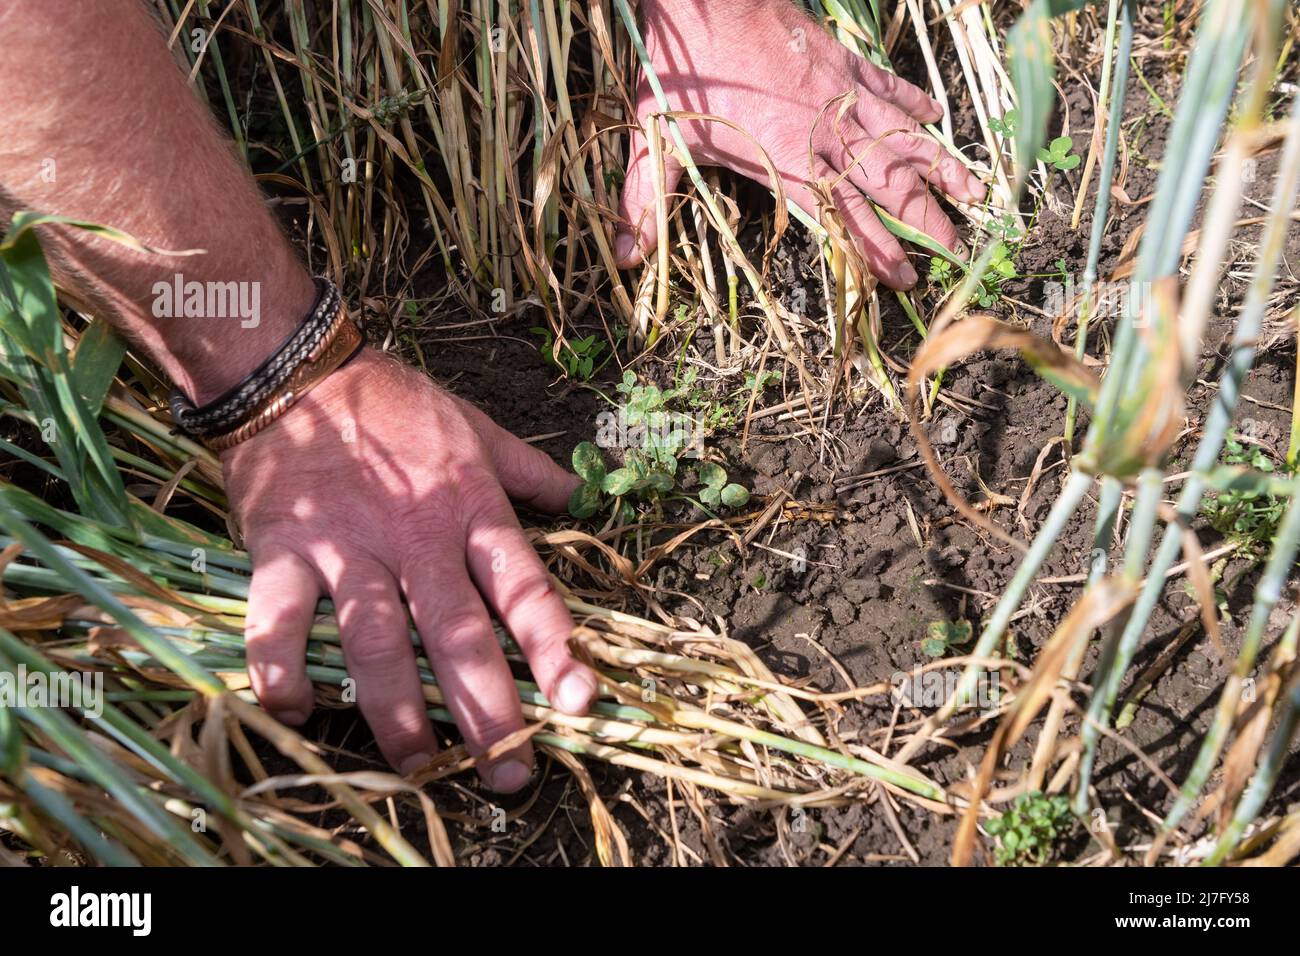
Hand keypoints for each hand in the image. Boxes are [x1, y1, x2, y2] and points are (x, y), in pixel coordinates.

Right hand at [222, 349, 596, 790]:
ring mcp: (348, 548)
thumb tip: (580, 492)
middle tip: (509, 774)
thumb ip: (528, 469)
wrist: (295, 368)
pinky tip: (295, 713)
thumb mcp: (476, 427)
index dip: (554, 647)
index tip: (580, 703)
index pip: (523, 589)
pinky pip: (280, 620)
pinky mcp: (283, 552)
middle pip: (457, 635)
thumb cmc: (394, 403)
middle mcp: (417, 538)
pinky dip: (282, 668)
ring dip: (397, 711)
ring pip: (377, 643)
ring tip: (419, 766)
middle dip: (486, 710)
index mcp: (471, 510)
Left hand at [616, 0, 984, 288]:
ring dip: (938, 165)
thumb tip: (624, 258)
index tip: (904, 280)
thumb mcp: (655, 140)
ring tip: (974, 190)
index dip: (874, 252)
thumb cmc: (681, 70)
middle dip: (924, 219)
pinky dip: (911, 99)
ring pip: (901, 137)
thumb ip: (645, 202)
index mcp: (788, 161)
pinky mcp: (840, 60)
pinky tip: (936, 113)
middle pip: (887, 185)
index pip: (842, 219)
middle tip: (957, 246)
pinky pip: (886, 84)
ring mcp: (839, 94)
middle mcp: (825, 133)